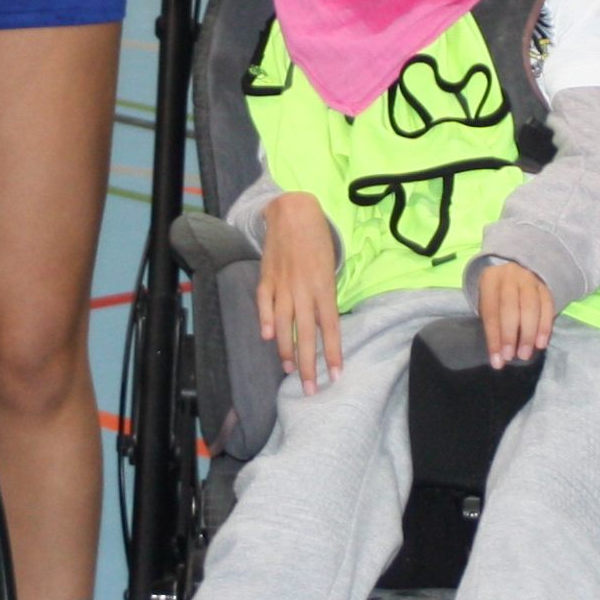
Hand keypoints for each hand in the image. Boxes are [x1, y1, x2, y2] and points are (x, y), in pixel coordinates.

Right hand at [255, 192, 343, 392]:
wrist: (294, 211)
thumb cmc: (318, 240)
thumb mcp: (330, 267)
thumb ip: (326, 295)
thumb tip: (324, 324)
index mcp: (324, 286)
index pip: (331, 327)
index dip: (333, 352)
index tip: (335, 374)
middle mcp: (304, 288)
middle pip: (307, 333)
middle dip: (309, 363)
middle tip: (309, 388)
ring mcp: (283, 283)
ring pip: (283, 323)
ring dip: (286, 348)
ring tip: (289, 369)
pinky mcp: (266, 276)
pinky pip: (264, 302)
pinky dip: (263, 319)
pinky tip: (265, 337)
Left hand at [476, 259, 556, 365]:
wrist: (514, 274)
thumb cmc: (497, 297)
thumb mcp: (488, 306)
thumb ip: (493, 329)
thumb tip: (498, 360)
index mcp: (489, 279)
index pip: (490, 312)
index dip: (493, 338)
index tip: (497, 360)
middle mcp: (509, 276)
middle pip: (510, 307)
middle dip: (510, 335)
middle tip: (511, 357)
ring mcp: (529, 279)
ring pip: (530, 307)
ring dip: (529, 334)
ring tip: (525, 354)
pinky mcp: (545, 286)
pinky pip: (547, 306)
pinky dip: (544, 327)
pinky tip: (541, 344)